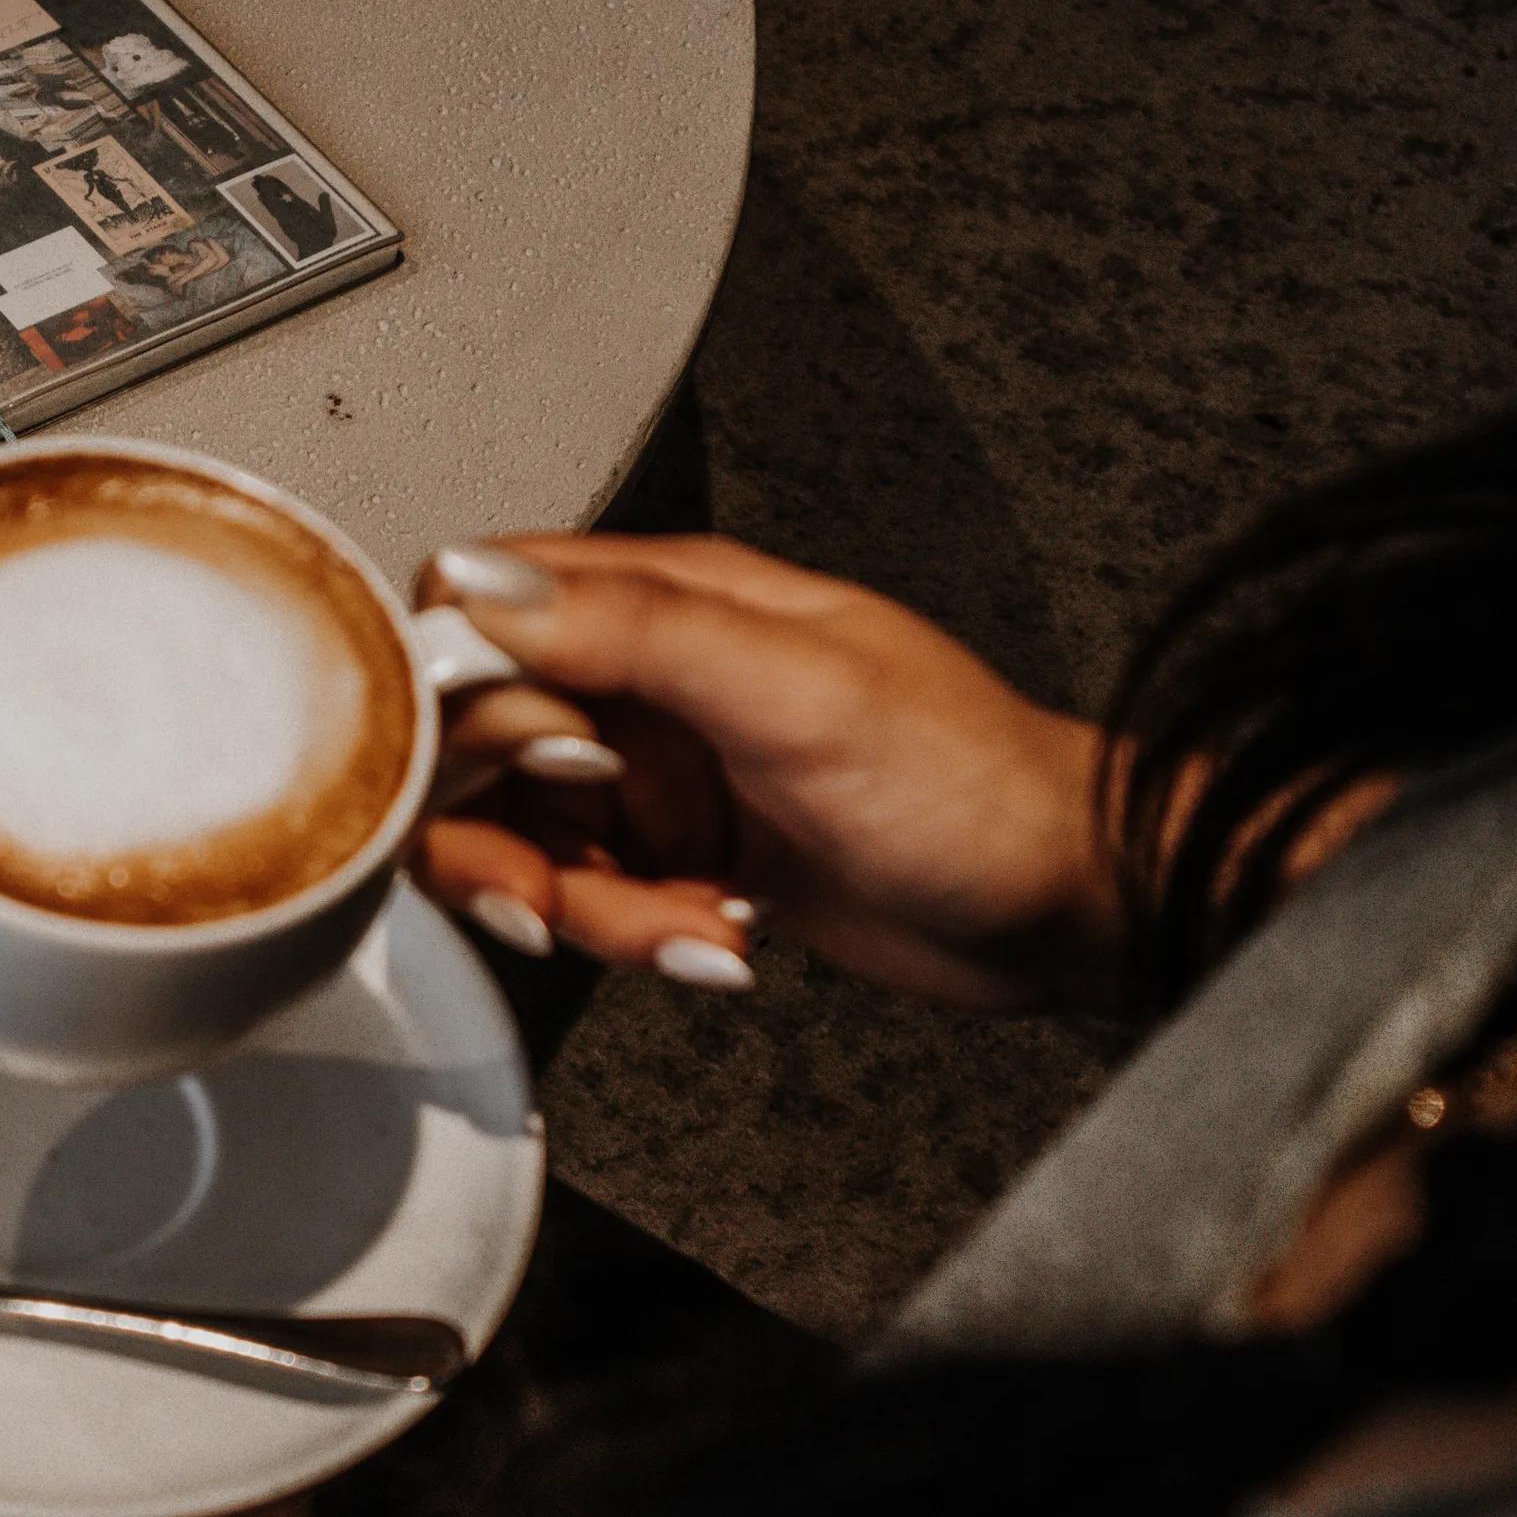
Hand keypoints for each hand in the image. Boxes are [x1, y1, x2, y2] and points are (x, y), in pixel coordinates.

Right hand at [415, 534, 1114, 1009]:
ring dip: (576, 902)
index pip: (481, 609)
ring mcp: (657, 773)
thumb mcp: (797, 691)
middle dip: (505, 831)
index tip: (504, 765)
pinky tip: (710, 936)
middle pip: (478, 742)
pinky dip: (630, 934)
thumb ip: (635, 629)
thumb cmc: (971, 783)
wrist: (1061, 908)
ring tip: (671, 921)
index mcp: (667, 601)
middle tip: (561, 880)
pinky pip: (585, 897)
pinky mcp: (673, 858)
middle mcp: (646, 680)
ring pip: (520, 836)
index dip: (455, 693)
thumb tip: (484, 580)